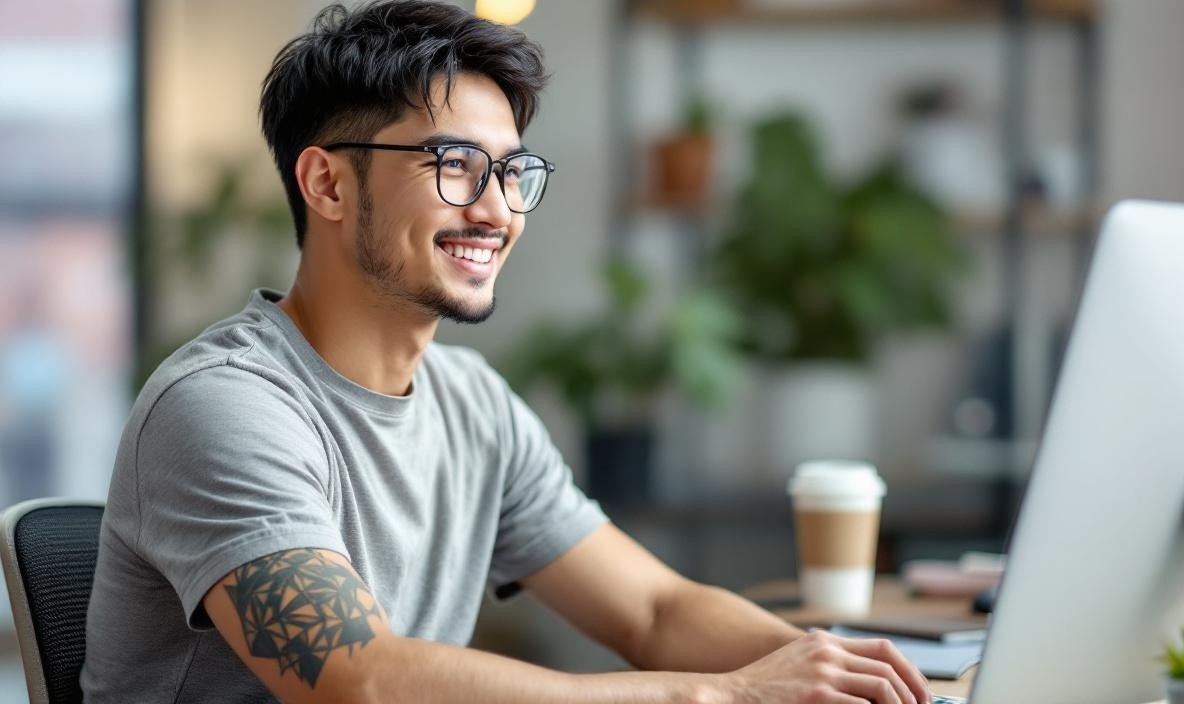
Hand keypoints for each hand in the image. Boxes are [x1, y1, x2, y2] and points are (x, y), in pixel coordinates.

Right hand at [722, 629, 930, 703]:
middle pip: (889, 669)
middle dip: (913, 695)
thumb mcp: (800, 663)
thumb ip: (831, 664)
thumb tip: (872, 683)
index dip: (911, 672)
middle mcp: (826, 652)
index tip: (921, 693)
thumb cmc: (765, 687)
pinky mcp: (816, 695)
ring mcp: (821, 673)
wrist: (732, 694)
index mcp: (825, 642)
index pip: (884, 649)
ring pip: (883, 688)